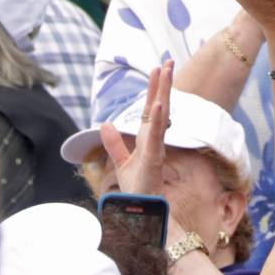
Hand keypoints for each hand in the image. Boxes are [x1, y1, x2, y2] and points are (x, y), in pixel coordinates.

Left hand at [99, 61, 172, 197]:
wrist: (140, 214)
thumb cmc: (136, 191)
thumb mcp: (121, 163)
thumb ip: (114, 144)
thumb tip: (105, 124)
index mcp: (146, 139)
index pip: (150, 109)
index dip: (154, 89)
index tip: (159, 68)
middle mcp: (153, 141)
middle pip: (159, 106)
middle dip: (164, 84)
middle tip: (168, 61)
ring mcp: (155, 148)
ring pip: (160, 116)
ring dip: (163, 93)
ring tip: (165, 72)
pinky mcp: (153, 159)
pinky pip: (156, 136)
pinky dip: (158, 120)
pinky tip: (159, 104)